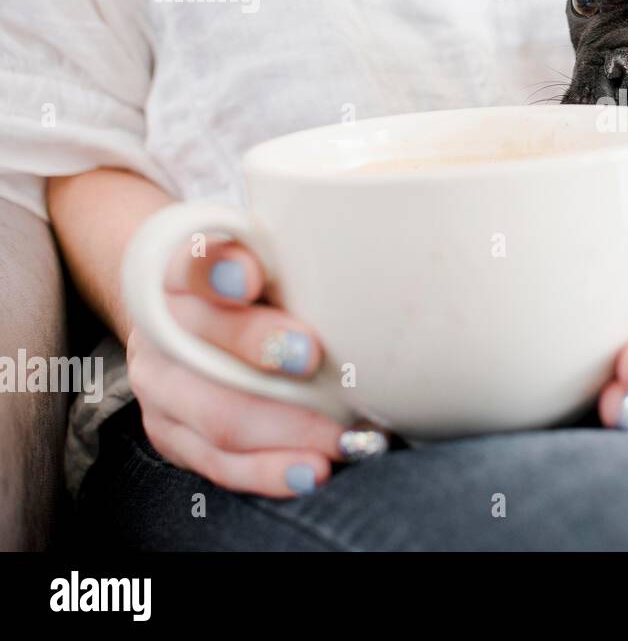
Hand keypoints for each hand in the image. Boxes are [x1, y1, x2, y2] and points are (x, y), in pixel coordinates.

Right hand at [126, 240, 382, 497]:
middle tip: (315, 358)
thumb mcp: (267, 258)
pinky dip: (269, 471)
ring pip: (216, 413)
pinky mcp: (170, 433)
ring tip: (342, 436)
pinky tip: (311, 471)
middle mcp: (161, 326)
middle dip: (260, 348)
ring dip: (285, 428)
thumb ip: (294, 260)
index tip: (251, 276)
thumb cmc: (255, 285)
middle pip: (204, 340)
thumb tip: (364, 271)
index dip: (217, 269)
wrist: (189, 318)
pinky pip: (218, 463)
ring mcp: (160, 385)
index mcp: (181, 269)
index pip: (194, 263)